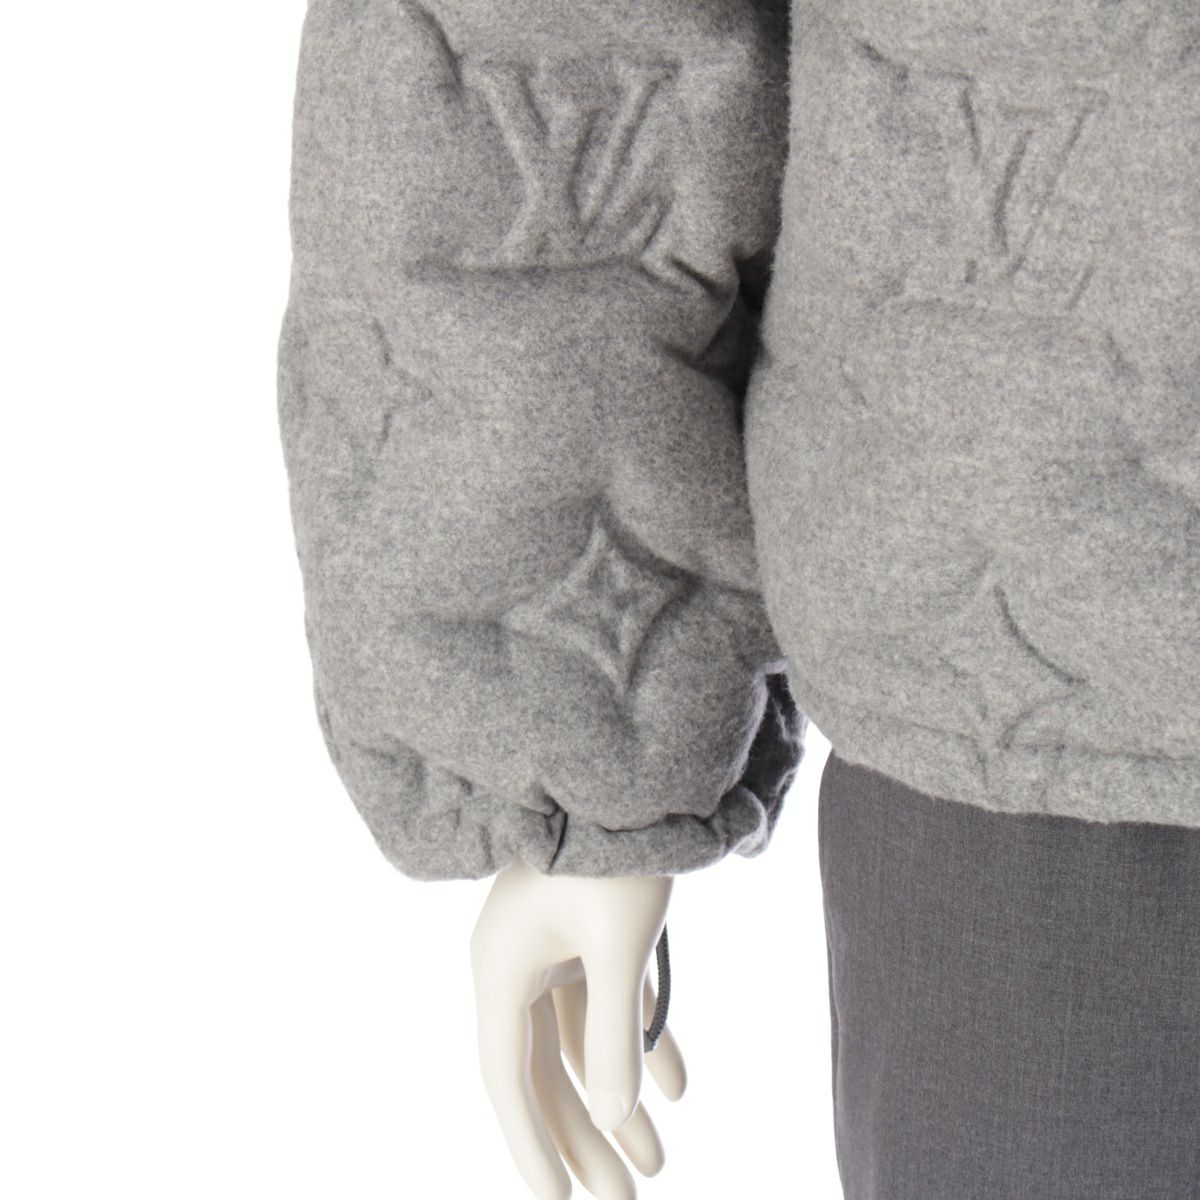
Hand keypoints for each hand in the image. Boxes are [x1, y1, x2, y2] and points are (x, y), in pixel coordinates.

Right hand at [470, 855, 686, 1199]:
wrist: (634, 776)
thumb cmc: (616, 851)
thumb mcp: (618, 943)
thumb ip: (614, 1032)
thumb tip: (616, 1121)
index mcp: (503, 967)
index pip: (508, 1075)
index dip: (531, 1141)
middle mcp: (518, 964)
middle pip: (545, 1069)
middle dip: (585, 1136)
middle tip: (624, 1199)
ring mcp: (553, 949)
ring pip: (579, 1044)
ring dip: (617, 1097)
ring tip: (658, 1162)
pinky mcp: (587, 936)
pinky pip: (608, 1005)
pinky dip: (640, 1042)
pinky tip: (679, 1088)